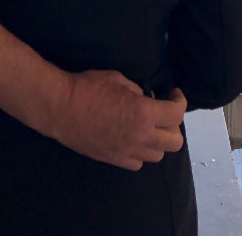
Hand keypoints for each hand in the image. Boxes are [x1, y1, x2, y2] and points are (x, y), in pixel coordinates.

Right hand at [53, 71, 185, 170]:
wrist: (61, 108)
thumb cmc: (88, 87)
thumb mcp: (117, 79)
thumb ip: (136, 91)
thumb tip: (144, 98)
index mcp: (144, 113)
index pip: (176, 114)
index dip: (180, 101)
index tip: (174, 94)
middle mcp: (140, 137)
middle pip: (175, 142)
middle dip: (173, 125)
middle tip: (162, 113)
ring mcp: (127, 151)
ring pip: (158, 155)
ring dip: (157, 140)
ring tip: (146, 127)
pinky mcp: (114, 160)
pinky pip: (138, 163)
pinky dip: (140, 152)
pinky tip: (131, 139)